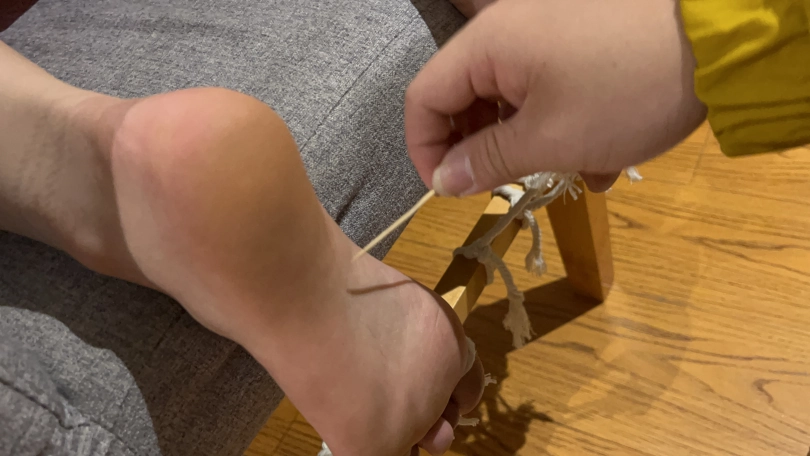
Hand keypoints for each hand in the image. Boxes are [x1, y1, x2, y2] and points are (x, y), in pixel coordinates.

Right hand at [406, 0, 706, 194]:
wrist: (721, 41)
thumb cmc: (625, 92)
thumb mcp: (550, 139)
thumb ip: (488, 162)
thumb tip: (443, 182)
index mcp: (488, 46)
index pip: (423, 98)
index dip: (425, 149)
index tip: (449, 190)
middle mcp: (508, 30)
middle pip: (464, 97)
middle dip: (481, 149)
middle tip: (506, 185)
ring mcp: (546, 32)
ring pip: (510, 97)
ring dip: (527, 143)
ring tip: (569, 175)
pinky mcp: (579, 39)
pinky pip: (547, 86)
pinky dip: (559, 122)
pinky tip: (598, 156)